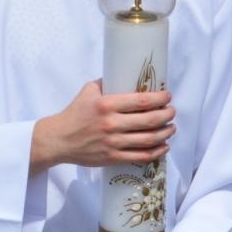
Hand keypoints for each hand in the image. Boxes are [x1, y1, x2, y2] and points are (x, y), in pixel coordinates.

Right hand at [30, 80, 175, 170]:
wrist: (59, 140)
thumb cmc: (74, 114)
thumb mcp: (87, 92)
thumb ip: (105, 83)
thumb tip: (123, 75)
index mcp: (106, 105)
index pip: (142, 101)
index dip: (160, 99)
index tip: (167, 97)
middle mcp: (112, 124)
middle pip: (150, 120)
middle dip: (167, 115)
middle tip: (171, 112)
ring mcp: (113, 142)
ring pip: (149, 139)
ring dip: (166, 133)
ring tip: (171, 128)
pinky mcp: (113, 157)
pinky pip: (141, 156)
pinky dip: (157, 151)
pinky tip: (163, 146)